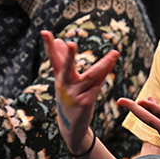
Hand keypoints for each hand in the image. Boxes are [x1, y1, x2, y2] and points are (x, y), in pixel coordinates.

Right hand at [41, 30, 118, 151]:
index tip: (45, 32)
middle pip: (66, 68)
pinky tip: (113, 62)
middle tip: (71, 44)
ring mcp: (75, 95)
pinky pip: (99, 84)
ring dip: (103, 65)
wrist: (71, 127)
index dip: (49, 46)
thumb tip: (59, 40)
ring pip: (91, 76)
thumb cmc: (68, 98)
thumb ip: (62, 61)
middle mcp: (64, 85)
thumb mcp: (62, 81)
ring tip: (115, 53)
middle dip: (68, 56)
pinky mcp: (86, 102)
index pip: (53, 59)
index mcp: (58, 79)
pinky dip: (106, 72)